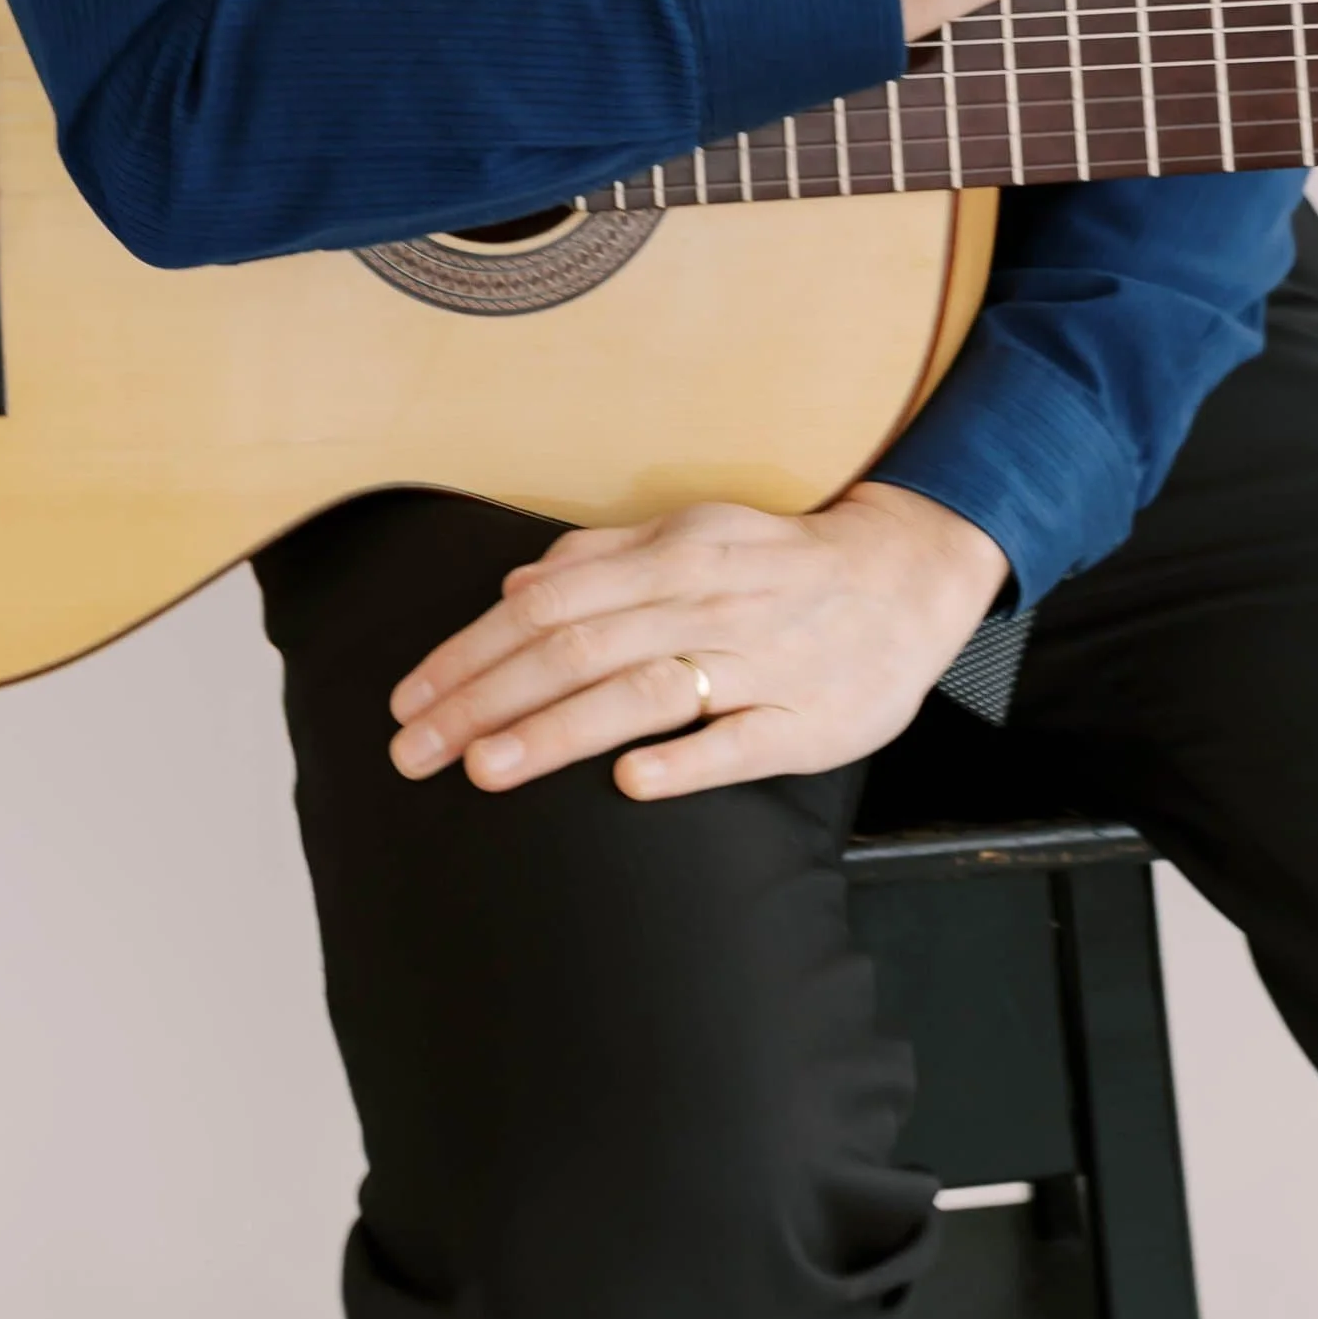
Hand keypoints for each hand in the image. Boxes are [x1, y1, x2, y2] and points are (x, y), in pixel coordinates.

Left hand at [387, 483, 1010, 800]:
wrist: (907, 576)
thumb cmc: (781, 564)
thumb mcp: (692, 535)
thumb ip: (605, 559)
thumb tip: (518, 586)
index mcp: (671, 554)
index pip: (546, 605)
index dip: (471, 652)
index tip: (409, 697)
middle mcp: (705, 600)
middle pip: (575, 649)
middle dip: (482, 701)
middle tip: (411, 751)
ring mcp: (758, 660)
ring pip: (641, 692)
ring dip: (557, 730)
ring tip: (485, 768)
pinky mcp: (805, 718)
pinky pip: (738, 740)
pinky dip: (684, 758)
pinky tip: (631, 783)